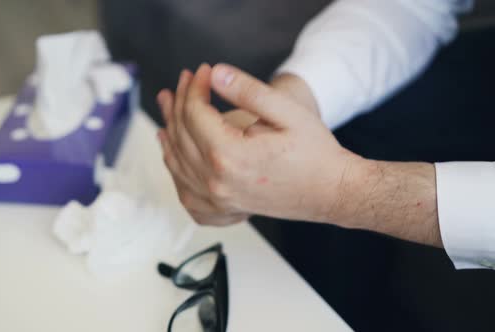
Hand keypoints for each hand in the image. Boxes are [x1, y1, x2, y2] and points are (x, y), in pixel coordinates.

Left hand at [157, 63, 360, 225]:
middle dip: (179, 103)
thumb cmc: (315, 154)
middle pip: (181, 135)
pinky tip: (175, 160)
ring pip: (177, 164)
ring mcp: (219, 200)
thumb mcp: (287, 112)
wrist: (332, 191)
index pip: (195, 113)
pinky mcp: (224, 210)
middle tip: (184, 81)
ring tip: (168, 111)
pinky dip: (176, 175)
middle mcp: (217, 182)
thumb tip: (217, 74)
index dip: (196, 86)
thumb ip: (248, 91)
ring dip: (170, 133)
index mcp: (229, 156)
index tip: (205, 70)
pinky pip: (187, 196)